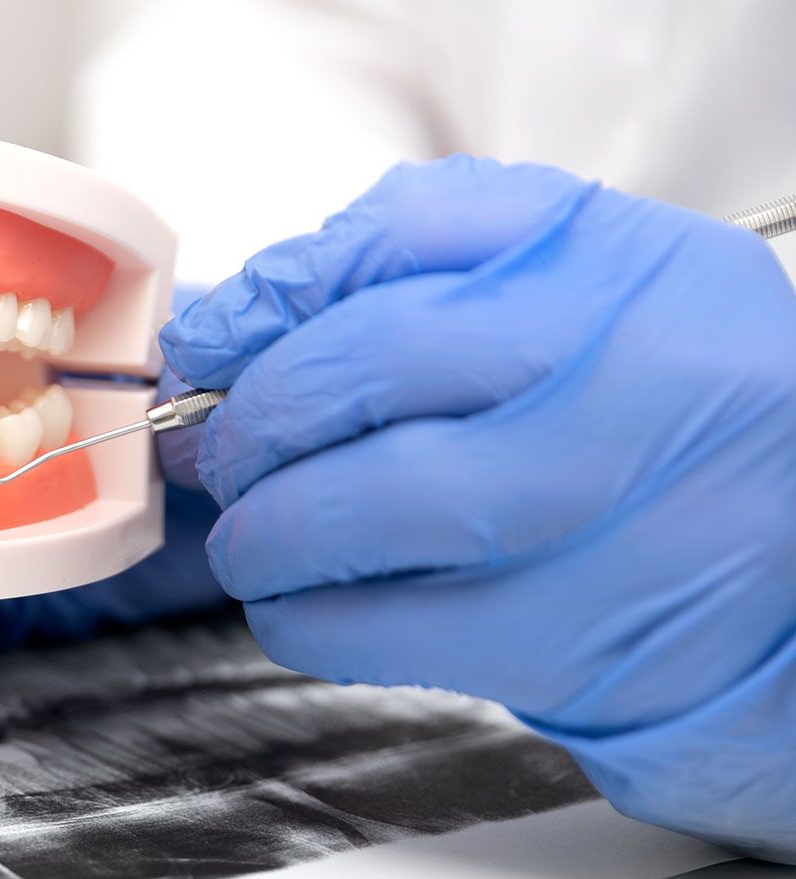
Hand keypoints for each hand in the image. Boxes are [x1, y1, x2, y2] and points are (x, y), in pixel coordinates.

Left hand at [160, 155, 795, 857]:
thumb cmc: (669, 407)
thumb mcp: (592, 282)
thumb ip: (427, 258)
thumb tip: (240, 318)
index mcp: (615, 270)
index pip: (399, 238)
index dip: (269, 296)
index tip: (210, 343)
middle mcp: (615, 382)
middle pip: (364, 366)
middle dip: (252, 413)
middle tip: (221, 444)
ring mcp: (594, 517)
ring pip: (359, 506)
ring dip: (262, 523)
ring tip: (253, 530)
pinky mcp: (567, 639)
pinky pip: (376, 627)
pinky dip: (299, 612)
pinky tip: (300, 598)